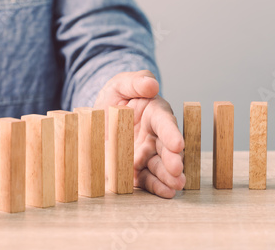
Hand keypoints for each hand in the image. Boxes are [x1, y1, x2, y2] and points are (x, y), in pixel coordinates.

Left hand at [94, 70, 184, 197]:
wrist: (96, 117)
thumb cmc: (114, 96)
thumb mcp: (119, 84)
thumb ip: (135, 82)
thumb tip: (152, 84)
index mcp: (154, 113)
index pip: (165, 122)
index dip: (171, 133)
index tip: (178, 144)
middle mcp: (154, 135)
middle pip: (166, 148)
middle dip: (173, 159)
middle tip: (177, 169)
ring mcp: (146, 153)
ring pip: (160, 166)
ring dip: (168, 176)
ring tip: (176, 185)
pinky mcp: (136, 169)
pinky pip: (147, 179)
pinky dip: (157, 186)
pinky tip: (166, 192)